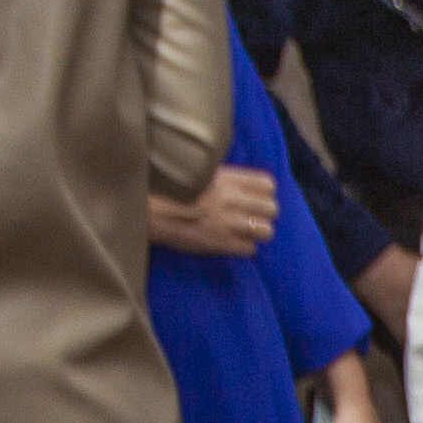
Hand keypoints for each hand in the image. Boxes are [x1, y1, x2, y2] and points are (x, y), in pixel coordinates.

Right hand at [148, 161, 280, 257]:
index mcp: (227, 179)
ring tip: (246, 232)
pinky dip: (244, 247)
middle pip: (272, 208)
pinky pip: (250, 248)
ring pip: (266, 230)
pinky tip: (233, 242)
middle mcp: (231, 199)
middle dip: (264, 214)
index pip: (268, 184)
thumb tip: (246, 187)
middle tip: (252, 217)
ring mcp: (227, 222)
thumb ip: (226, 179)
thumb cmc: (173, 190)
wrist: (151, 210)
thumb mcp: (201, 174)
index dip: (265, 193)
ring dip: (258, 232)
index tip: (257, 198)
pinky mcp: (221, 243)